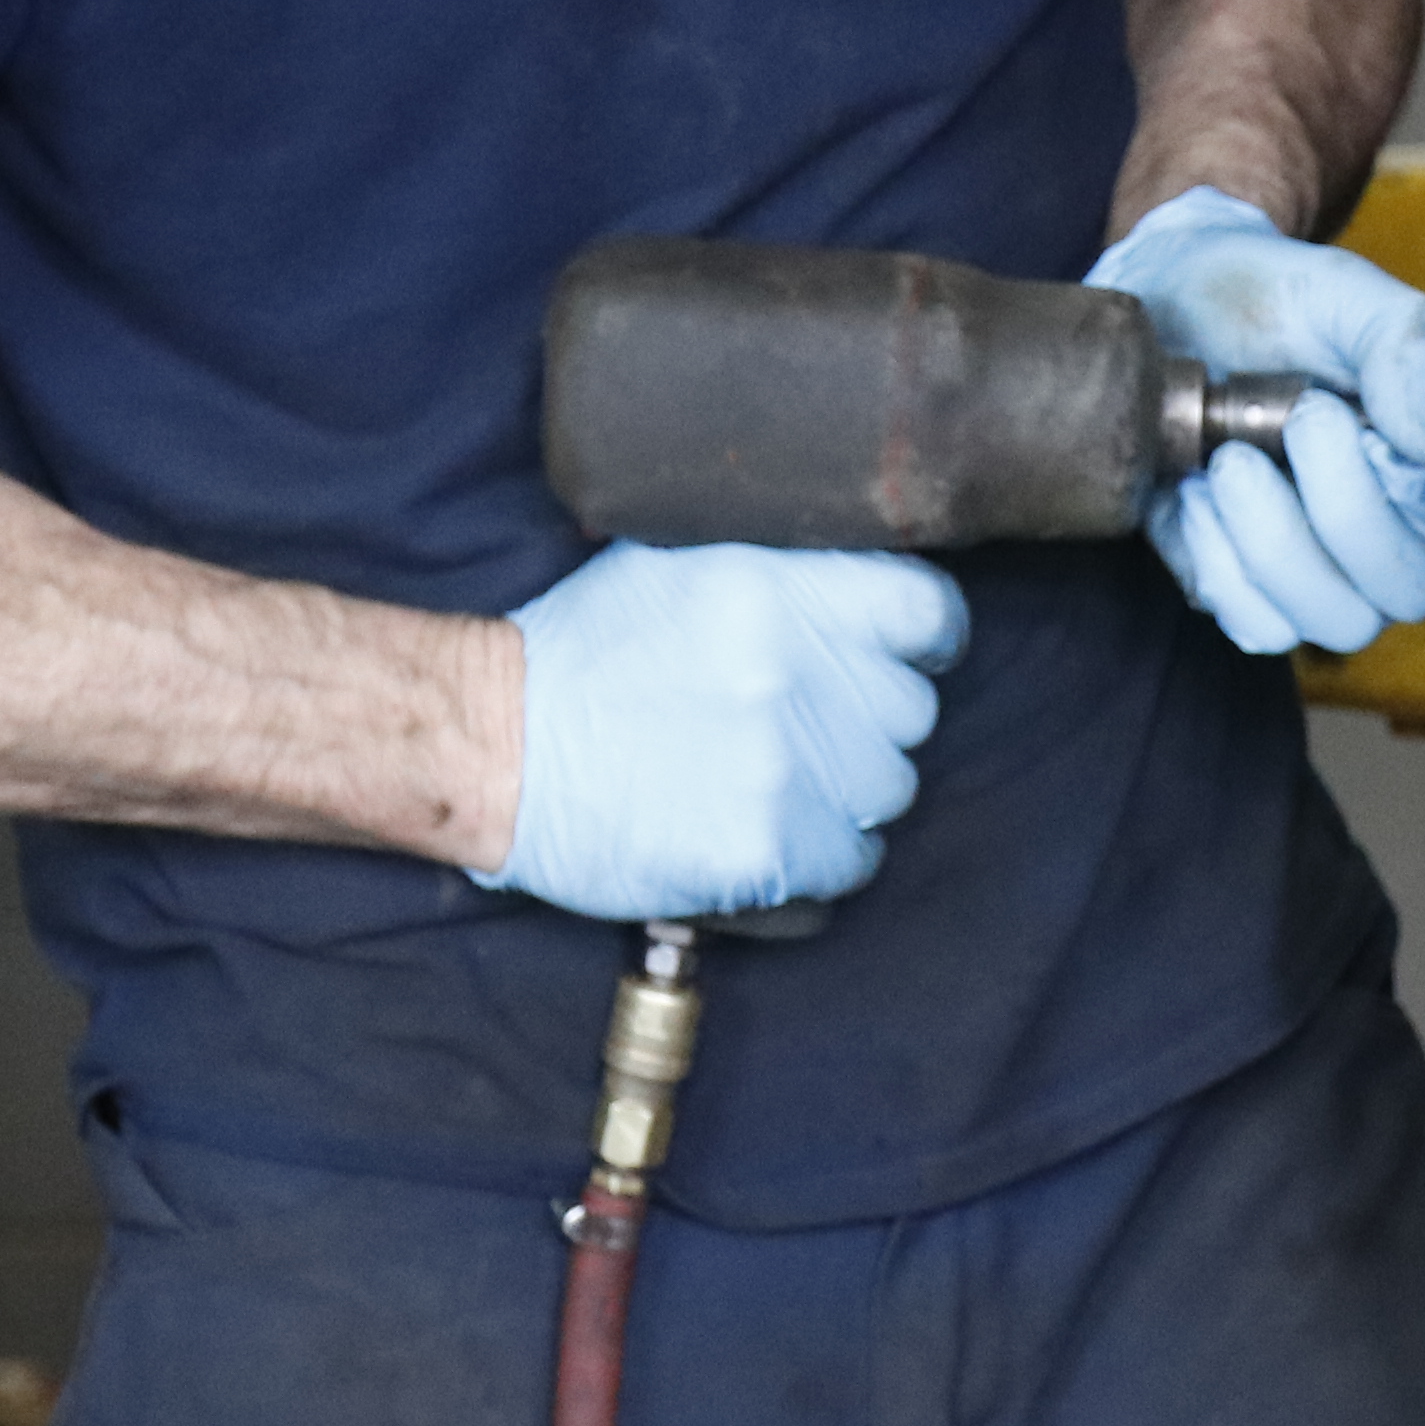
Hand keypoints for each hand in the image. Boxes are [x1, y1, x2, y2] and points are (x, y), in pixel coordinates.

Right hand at [488, 541, 968, 921]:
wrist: (497, 746)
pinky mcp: (764, 850)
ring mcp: (784, 766)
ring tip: (779, 782)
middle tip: (807, 727)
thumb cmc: (586, 651)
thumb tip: (870, 581)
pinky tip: (771, 836)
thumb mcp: (684, 562)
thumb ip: (785, 566)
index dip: (920, 639)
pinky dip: (823, 859)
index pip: (927, 613)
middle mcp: (794, 671)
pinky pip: (852, 863)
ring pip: (888, 790)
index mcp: (781, 587)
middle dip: (868, 721)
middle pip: (909, 711)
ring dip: (847, 791)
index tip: (900, 657)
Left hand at [1092, 185, 1424, 655]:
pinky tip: (1198, 492)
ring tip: (1230, 454)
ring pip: (1337, 621)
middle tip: (1301, 417)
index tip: (1385, 444)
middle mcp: (1404, 542)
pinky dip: (1218, 556)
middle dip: (1346, 507)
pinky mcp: (1256, 600)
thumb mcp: (1347, 294)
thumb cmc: (1271, 307)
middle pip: (1413, 590)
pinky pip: (1258, 625)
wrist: (1166, 315)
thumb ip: (1414, 345)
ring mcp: (1330, 581)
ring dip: (1272, 532)